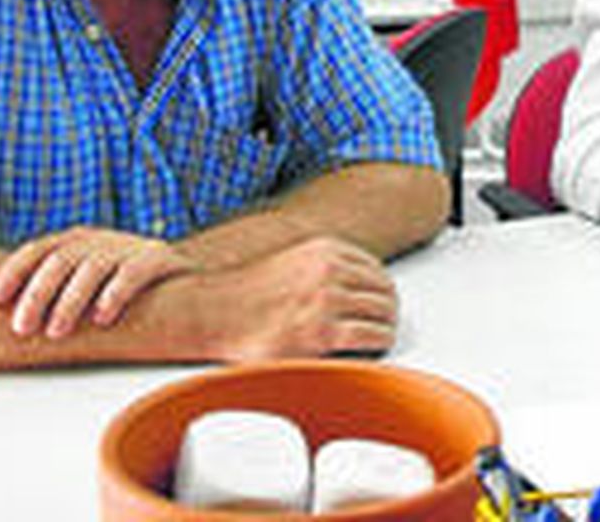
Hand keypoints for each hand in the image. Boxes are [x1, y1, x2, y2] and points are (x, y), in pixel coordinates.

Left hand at [0, 226, 195, 337]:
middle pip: (60, 260)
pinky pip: (134, 273)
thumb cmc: (127, 294)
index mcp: (79, 241)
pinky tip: (102, 318)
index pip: (38, 249)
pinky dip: (115, 294)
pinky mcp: (160, 259)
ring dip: (70, 301)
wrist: (193, 288)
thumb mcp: (89, 285)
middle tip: (22, 328)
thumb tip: (7, 323)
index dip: (13, 271)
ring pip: (93, 267)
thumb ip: (58, 292)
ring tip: (56, 332)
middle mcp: (102, 240)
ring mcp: (132, 246)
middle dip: (37, 295)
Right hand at [199, 236, 399, 361]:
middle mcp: (329, 269)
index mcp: (324, 249)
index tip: (380, 304)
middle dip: (387, 310)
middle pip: (384, 290)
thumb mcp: (293, 263)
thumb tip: (353, 286)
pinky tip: (371, 351)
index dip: (380, 290)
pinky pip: (370, 337)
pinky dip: (377, 345)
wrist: (212, 315)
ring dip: (386, 328)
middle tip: (384, 325)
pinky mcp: (323, 332)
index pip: (374, 268)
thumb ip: (323, 268)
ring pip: (383, 313)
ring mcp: (327, 299)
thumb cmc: (247, 297)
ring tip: (378, 339)